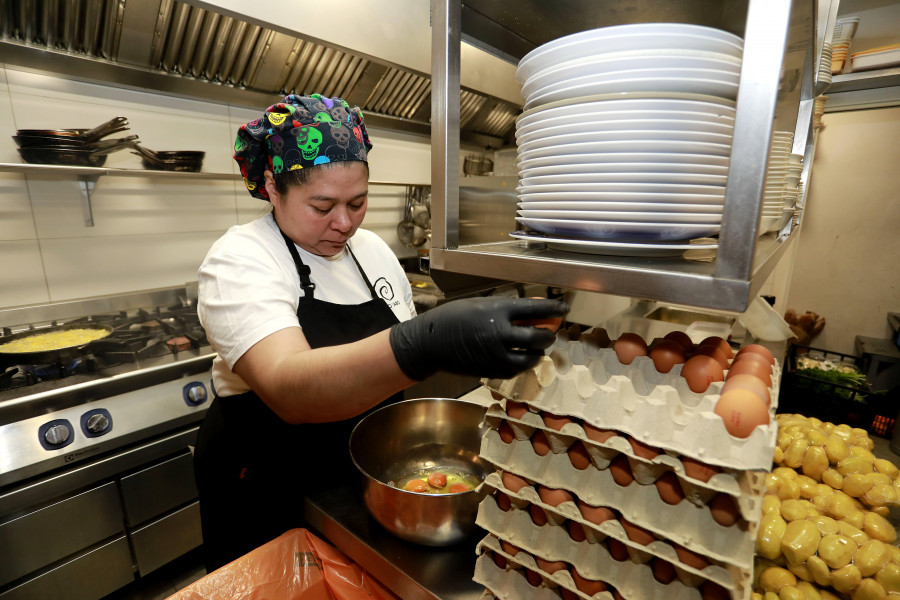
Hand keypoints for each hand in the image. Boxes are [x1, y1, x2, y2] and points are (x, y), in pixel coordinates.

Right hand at [389, 297, 568, 379]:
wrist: (430, 344)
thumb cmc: (453, 318)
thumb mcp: (479, 305)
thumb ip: (506, 309)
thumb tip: (533, 311)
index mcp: (496, 312)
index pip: (534, 309)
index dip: (553, 308)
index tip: (564, 308)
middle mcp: (499, 334)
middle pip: (537, 336)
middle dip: (548, 334)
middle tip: (550, 331)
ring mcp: (496, 355)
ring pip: (530, 357)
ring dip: (539, 352)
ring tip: (539, 347)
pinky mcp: (491, 371)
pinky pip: (516, 369)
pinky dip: (525, 363)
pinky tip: (525, 358)